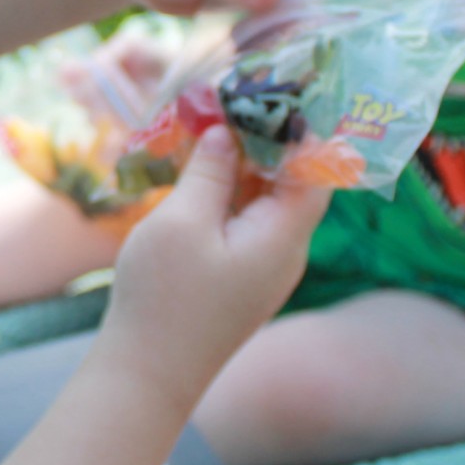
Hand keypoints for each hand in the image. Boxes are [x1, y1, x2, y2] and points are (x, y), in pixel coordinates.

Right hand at [99, 126, 330, 410]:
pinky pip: (247, 225)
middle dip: (265, 140)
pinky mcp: (240, 281)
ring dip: (244, 166)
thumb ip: (212, 171)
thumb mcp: (183, 220)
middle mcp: (286, 253)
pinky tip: (201, 175)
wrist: (147, 375)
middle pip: (293, 183)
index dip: (301, 127)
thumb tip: (229, 133)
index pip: (317, 169)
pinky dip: (230, 195)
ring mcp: (264, 270)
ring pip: (267, 203)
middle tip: (231, 100)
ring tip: (212, 127)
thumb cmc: (165, 297)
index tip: (276, 89)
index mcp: (285, 237)